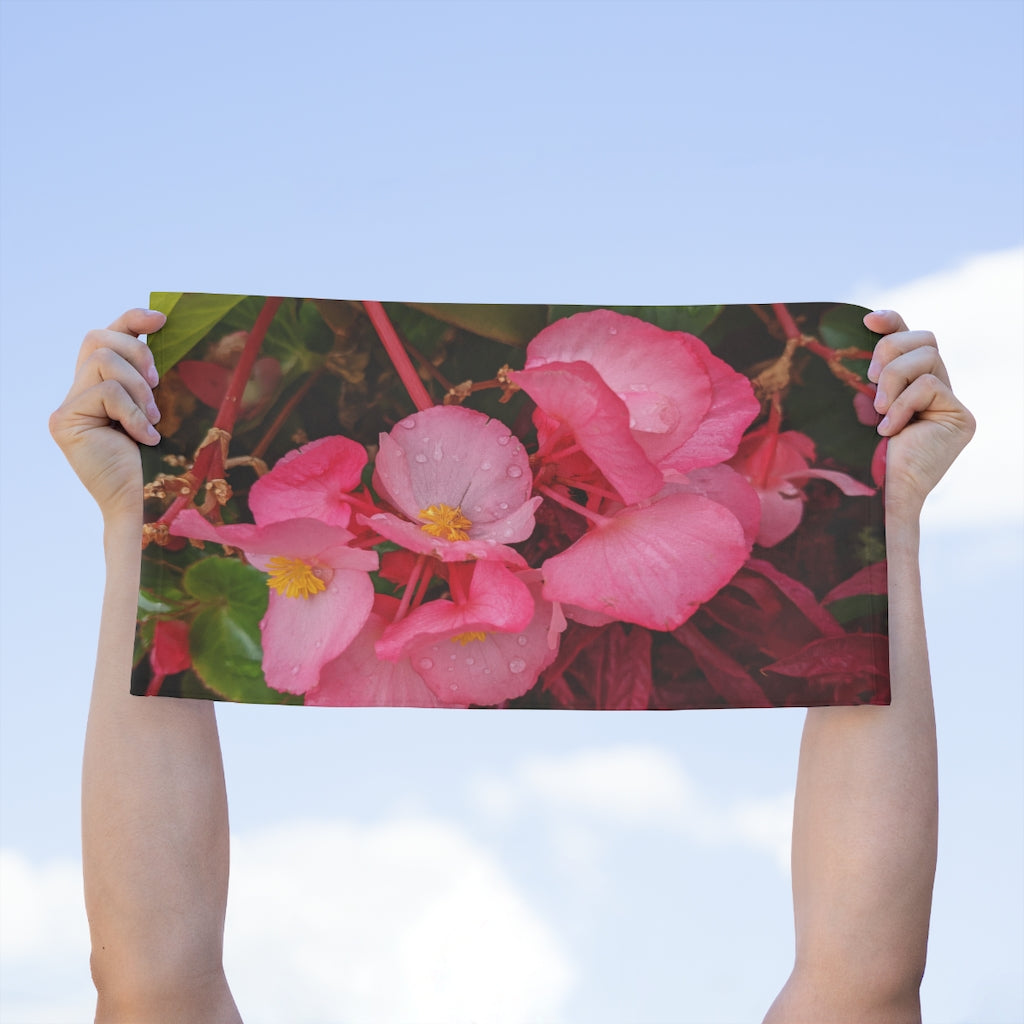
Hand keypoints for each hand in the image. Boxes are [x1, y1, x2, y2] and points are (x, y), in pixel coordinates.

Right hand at [49, 308, 165, 521]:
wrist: (142, 502)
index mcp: (100, 385)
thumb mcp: (157, 410)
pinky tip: (144, 438)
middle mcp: (78, 391)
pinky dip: (133, 413)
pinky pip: (106, 392)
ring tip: (153, 419)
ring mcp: (68, 406)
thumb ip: (151, 380)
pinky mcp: (65, 420)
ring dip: (137, 388)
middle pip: (98, 338)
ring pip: (103, 361)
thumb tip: (168, 339)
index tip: (161, 319)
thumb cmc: (156, 461)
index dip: (131, 320)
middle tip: (157, 384)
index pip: (107, 336)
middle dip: (137, 352)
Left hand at [864, 309, 975, 521]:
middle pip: (924, 338)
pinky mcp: (960, 417)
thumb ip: (866, 377)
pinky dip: (903, 404)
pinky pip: (929, 385)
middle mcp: (936, 390)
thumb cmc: (861, 456)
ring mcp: (950, 403)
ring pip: (928, 356)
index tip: (867, 321)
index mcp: (911, 384)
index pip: (910, 337)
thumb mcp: (858, 407)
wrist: (879, 495)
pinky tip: (890, 430)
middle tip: (867, 380)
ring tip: (878, 411)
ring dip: (893, 379)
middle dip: (889, 351)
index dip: (892, 322)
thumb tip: (857, 334)